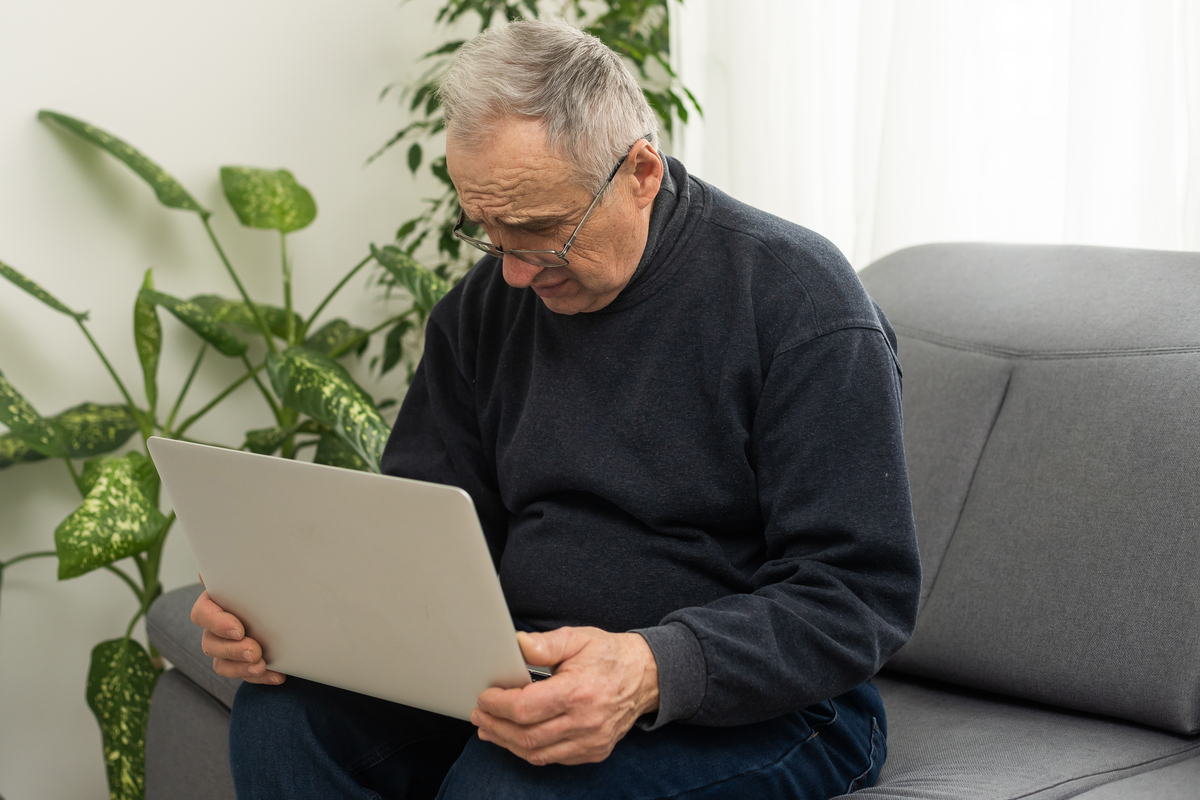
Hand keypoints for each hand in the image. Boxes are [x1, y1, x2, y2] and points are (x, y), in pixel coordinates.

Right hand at [190, 579, 284, 684]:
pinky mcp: (241, 663)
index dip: (216, 623)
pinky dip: (259, 678)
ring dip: (241, 668)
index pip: (202, 612)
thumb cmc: (276, 583)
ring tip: (261, 665)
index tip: (238, 630)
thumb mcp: (265, 575)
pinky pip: (242, 675)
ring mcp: (227, 647)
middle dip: (232, 650)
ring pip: (221, 664)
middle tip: (255, 651)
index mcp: (217, 600)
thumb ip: (246, 570)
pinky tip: (278, 675)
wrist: (297, 606)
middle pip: (210, 642)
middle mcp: (217, 625)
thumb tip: (214, 569)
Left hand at [471, 626, 658, 765]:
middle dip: (496, 726)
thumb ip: (545, 644)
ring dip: (507, 743)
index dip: (498, 705)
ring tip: (490, 730)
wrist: (647, 676)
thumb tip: (516, 644)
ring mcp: (591, 741)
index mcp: (578, 691)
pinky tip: (517, 738)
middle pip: (526, 735)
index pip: (525, 708)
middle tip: (479, 715)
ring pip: (537, 753)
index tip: (485, 696)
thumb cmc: (610, 655)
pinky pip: (554, 758)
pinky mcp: (595, 751)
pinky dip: (530, 750)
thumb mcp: (578, 638)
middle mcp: (585, 721)